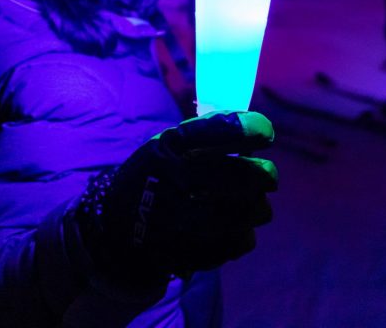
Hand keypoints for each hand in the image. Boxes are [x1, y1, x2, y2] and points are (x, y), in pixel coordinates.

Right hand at [75, 111, 276, 290]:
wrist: (116, 224)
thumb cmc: (156, 174)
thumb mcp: (169, 145)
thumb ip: (208, 135)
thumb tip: (261, 131)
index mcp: (166, 150)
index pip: (218, 131)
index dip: (251, 130)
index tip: (267, 134)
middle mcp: (167, 183)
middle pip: (237, 178)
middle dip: (264, 176)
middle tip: (269, 177)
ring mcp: (173, 223)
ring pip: (240, 216)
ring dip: (258, 209)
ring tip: (258, 206)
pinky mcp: (182, 254)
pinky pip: (232, 245)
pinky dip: (243, 236)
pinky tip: (240, 228)